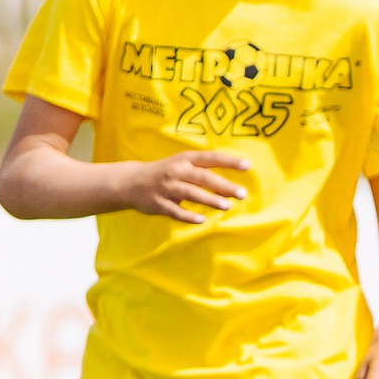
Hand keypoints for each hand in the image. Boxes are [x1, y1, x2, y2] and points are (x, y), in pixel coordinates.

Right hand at [119, 151, 248, 222]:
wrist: (131, 182)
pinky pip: (175, 211)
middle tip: (242, 194)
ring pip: (191, 193)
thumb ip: (204, 172)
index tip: (247, 166)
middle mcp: (176, 171)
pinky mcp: (158, 203)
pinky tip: (202, 220)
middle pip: (203, 177)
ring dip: (210, 200)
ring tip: (227, 206)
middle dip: (223, 186)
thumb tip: (232, 186)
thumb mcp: (182, 165)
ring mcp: (166, 187)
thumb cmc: (165, 173)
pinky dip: (188, 216)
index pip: (210, 158)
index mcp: (185, 159)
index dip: (229, 161)